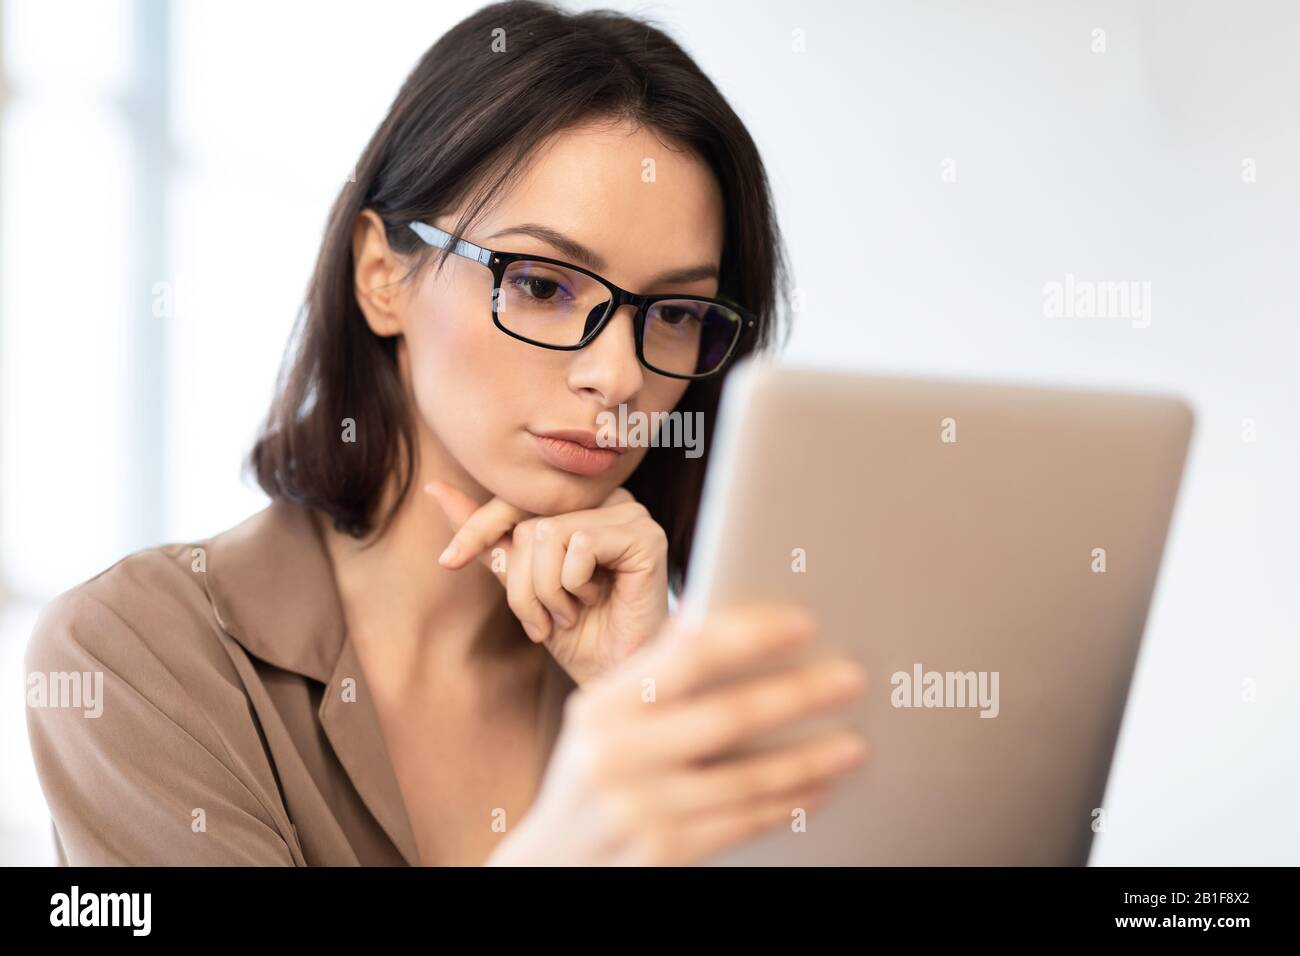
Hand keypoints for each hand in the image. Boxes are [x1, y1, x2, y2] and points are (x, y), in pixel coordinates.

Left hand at [424, 480, 669, 685]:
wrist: (615, 675)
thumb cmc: (578, 633)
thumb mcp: (521, 583)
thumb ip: (488, 538)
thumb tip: (435, 488)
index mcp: (580, 504)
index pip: (516, 499)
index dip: (478, 530)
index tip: (447, 561)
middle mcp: (607, 500)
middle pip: (530, 522)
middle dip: (521, 582)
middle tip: (540, 621)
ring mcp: (630, 514)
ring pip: (549, 532)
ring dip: (546, 590)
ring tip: (569, 613)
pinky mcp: (646, 536)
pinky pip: (581, 544)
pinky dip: (574, 584)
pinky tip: (597, 601)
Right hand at [484, 604, 869, 865]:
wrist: (554, 861)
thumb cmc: (596, 771)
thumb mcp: (607, 717)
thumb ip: (658, 675)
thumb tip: (724, 621)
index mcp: (604, 704)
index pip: (687, 654)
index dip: (750, 635)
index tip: (804, 623)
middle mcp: (615, 754)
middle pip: (728, 717)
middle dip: (798, 695)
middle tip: (852, 678)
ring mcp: (637, 809)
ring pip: (745, 779)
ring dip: (809, 760)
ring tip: (853, 744)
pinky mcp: (662, 854)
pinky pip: (741, 824)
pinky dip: (785, 805)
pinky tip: (817, 790)